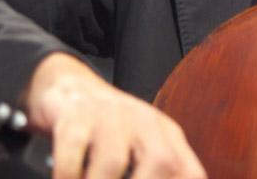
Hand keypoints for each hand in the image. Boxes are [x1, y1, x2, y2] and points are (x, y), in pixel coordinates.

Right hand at [19, 52, 206, 178]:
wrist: (70, 86)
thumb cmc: (107, 131)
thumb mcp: (139, 148)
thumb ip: (152, 172)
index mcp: (165, 133)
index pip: (189, 172)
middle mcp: (142, 120)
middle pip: (161, 162)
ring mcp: (109, 115)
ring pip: (113, 163)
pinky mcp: (74, 115)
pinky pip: (72, 154)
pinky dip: (68, 177)